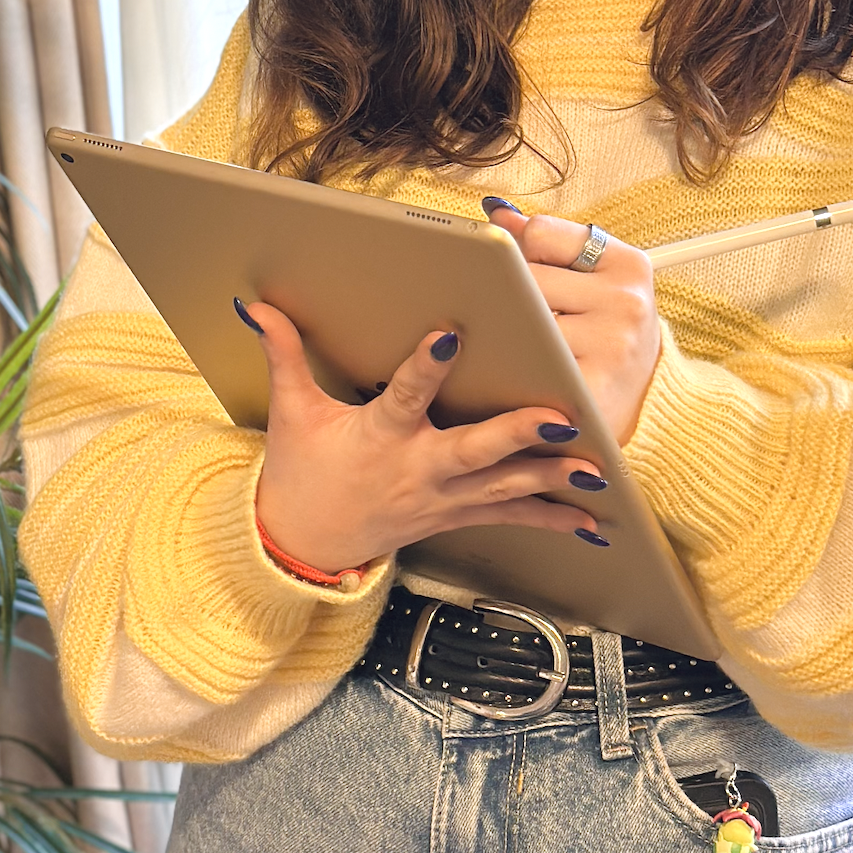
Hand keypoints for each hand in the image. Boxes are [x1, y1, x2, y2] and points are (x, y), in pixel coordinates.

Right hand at [250, 305, 607, 572]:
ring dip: (552, 478)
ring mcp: (443, 499)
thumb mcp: (292, 413)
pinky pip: (511, 516)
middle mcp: (418, 470)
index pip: (403, 396)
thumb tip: (256, 304)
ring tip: (596, 469)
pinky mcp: (457, 515)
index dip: (424, 367)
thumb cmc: (302, 474)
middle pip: (474, 452)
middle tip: (559, 418)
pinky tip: (592, 519)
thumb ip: (285, 353)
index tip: (449, 336)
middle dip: (517, 435)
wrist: (304, 548)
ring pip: (505, 488)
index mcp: (379, 437)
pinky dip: (553, 517)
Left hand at [483, 202, 660, 443]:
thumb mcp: (596, 284)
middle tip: (520, 321)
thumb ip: (548, 244)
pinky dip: (514, 373)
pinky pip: (527, 369)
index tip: (526, 275)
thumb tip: (496, 212)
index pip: (539, 233)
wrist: (654, 410)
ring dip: (508, 338)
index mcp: (628, 264)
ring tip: (524, 350)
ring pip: (521, 324)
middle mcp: (627, 300)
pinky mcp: (592, 389)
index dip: (519, 255)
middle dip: (510, 299)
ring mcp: (612, 346)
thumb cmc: (612, 339)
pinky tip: (523, 379)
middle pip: (524, 279)